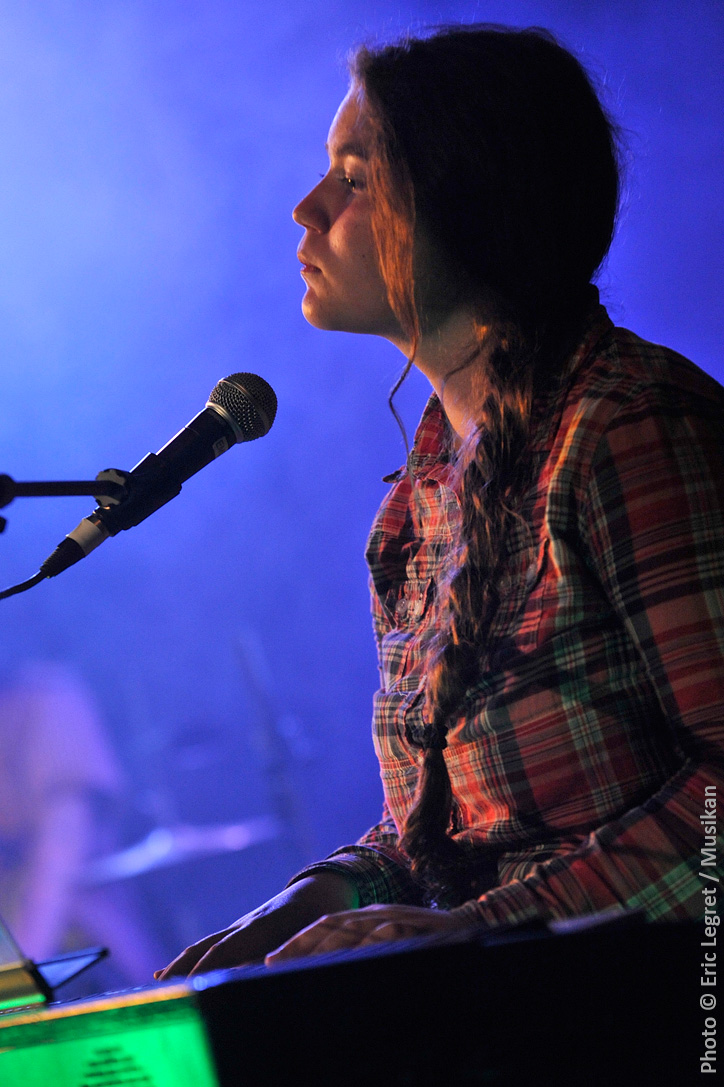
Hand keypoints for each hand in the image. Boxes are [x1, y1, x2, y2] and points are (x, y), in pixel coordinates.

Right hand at [154, 872, 356, 978]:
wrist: (323, 886)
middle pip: (207, 946)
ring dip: (181, 964)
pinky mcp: (242, 930)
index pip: (227, 948)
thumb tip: (276, 970)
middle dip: (184, 969)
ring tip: (159, 984)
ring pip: (204, 944)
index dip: (207, 967)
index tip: (189, 986)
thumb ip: (295, 953)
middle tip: (160, 992)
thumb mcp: (316, 934)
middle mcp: (246, 924)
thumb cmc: (324, 913)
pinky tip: (171, 973)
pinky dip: (190, 960)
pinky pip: (210, 945)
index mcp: (264, 925)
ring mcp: (241, 925)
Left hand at [265, 903, 470, 964]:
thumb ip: (368, 952)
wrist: (474, 927)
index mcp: (371, 917)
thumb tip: (336, 970)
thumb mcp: (394, 945)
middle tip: (273, 961)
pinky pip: (390, 933)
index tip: (271, 959)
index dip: (299, 941)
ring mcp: (399, 918)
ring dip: (326, 943)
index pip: (328, 924)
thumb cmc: (431, 944)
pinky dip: (371, 941)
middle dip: (301, 943)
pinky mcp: (419, 927)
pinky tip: (353, 952)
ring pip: (356, 928)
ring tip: (300, 960)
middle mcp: (380, 913)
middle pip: (333, 925)